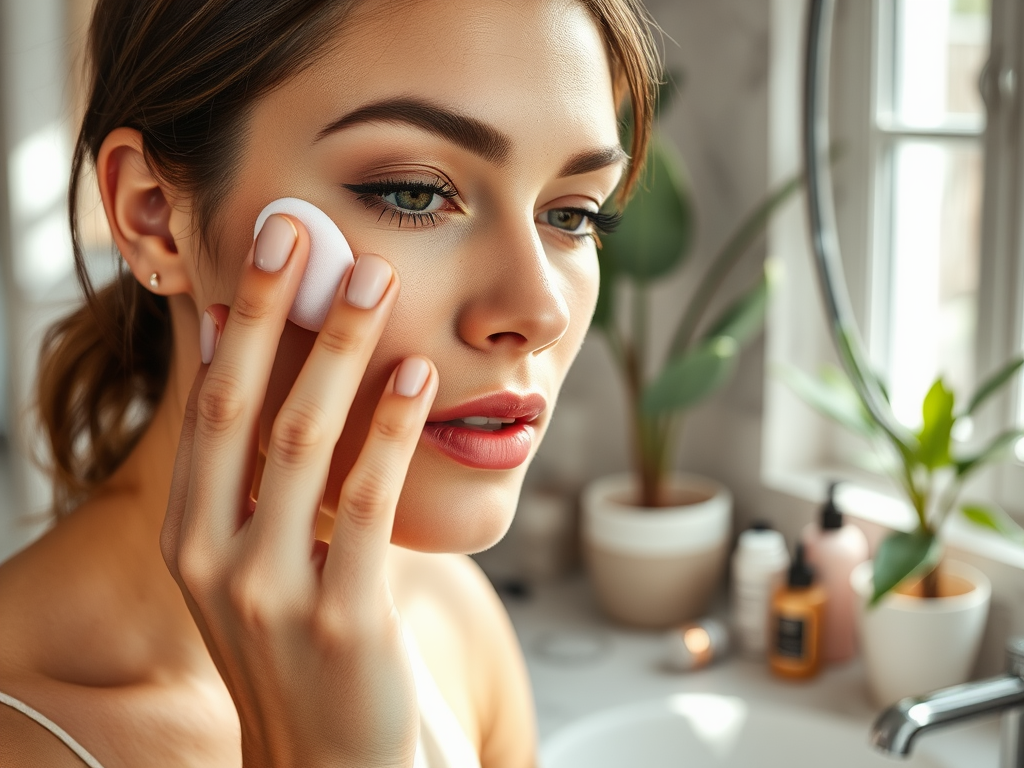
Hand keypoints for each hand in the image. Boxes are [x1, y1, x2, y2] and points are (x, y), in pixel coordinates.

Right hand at [160, 214, 436, 767]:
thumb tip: (262, 384)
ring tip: (372, 278)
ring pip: (301, 442)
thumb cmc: (301, 641)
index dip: (224, 322)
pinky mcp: (341, 617)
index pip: (201, 407)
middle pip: (235, 406)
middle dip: (266, 312)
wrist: (329, 760)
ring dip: (338, 352)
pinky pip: (366, 503)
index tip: (253, 251)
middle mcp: (211, 555)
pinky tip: (417, 376)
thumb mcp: (256, 559)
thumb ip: (254, 480)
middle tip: (297, 229)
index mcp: (190, 532)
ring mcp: (270, 590)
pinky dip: (390, 431)